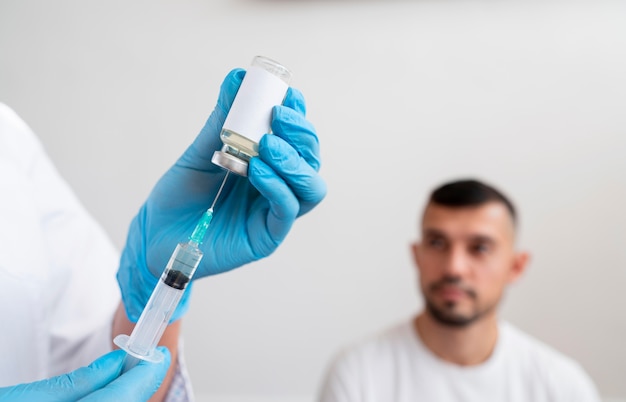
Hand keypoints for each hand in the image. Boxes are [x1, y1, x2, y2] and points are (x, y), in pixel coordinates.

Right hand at [0, 348, 169, 401]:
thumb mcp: (21, 400)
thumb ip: (75, 384)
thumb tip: (115, 363)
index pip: (123, 398)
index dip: (145, 374)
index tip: (157, 353)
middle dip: (137, 388)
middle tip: (145, 362)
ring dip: (124, 400)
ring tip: (128, 376)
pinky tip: (106, 396)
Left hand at [117, 68, 326, 321]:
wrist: (155, 235)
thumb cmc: (179, 195)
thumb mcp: (200, 151)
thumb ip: (222, 120)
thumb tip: (237, 77)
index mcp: (268, 164)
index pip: (297, 138)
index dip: (299, 117)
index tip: (287, 94)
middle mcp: (278, 186)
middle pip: (310, 159)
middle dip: (300, 134)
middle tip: (276, 116)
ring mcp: (274, 212)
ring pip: (311, 186)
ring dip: (294, 161)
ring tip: (266, 144)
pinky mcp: (267, 236)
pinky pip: (287, 209)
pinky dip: (277, 186)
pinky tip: (256, 170)